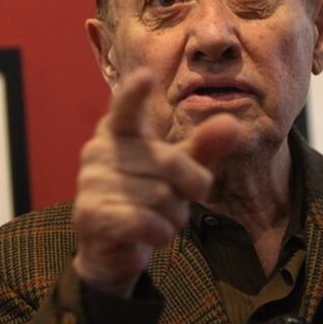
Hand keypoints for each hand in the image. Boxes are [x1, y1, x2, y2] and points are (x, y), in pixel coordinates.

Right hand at [71, 69, 239, 296]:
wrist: (113, 247)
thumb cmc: (150, 195)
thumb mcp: (182, 168)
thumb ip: (204, 145)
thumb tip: (233, 123)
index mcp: (120, 130)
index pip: (126, 108)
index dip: (135, 94)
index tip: (145, 76)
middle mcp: (98, 149)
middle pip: (169, 162)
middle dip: (186, 190)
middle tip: (177, 201)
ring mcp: (89, 181)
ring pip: (160, 196)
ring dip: (173, 216)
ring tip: (158, 218)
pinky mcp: (89, 214)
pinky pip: (145, 222)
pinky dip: (160, 233)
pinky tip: (149, 235)